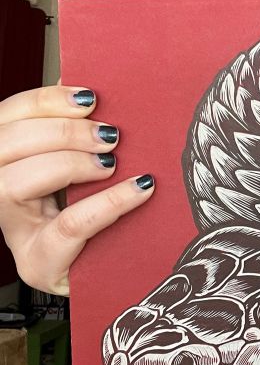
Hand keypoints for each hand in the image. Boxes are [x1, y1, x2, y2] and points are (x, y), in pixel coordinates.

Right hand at [0, 85, 154, 295]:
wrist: (117, 272)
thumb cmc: (104, 214)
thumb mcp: (85, 168)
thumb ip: (80, 135)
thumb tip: (97, 93)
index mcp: (5, 163)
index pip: (4, 120)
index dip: (43, 102)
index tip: (89, 98)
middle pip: (3, 147)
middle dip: (59, 132)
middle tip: (110, 135)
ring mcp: (15, 235)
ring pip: (13, 184)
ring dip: (68, 163)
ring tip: (112, 162)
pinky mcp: (39, 265)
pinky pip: (68, 225)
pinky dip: (108, 202)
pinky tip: (141, 188)